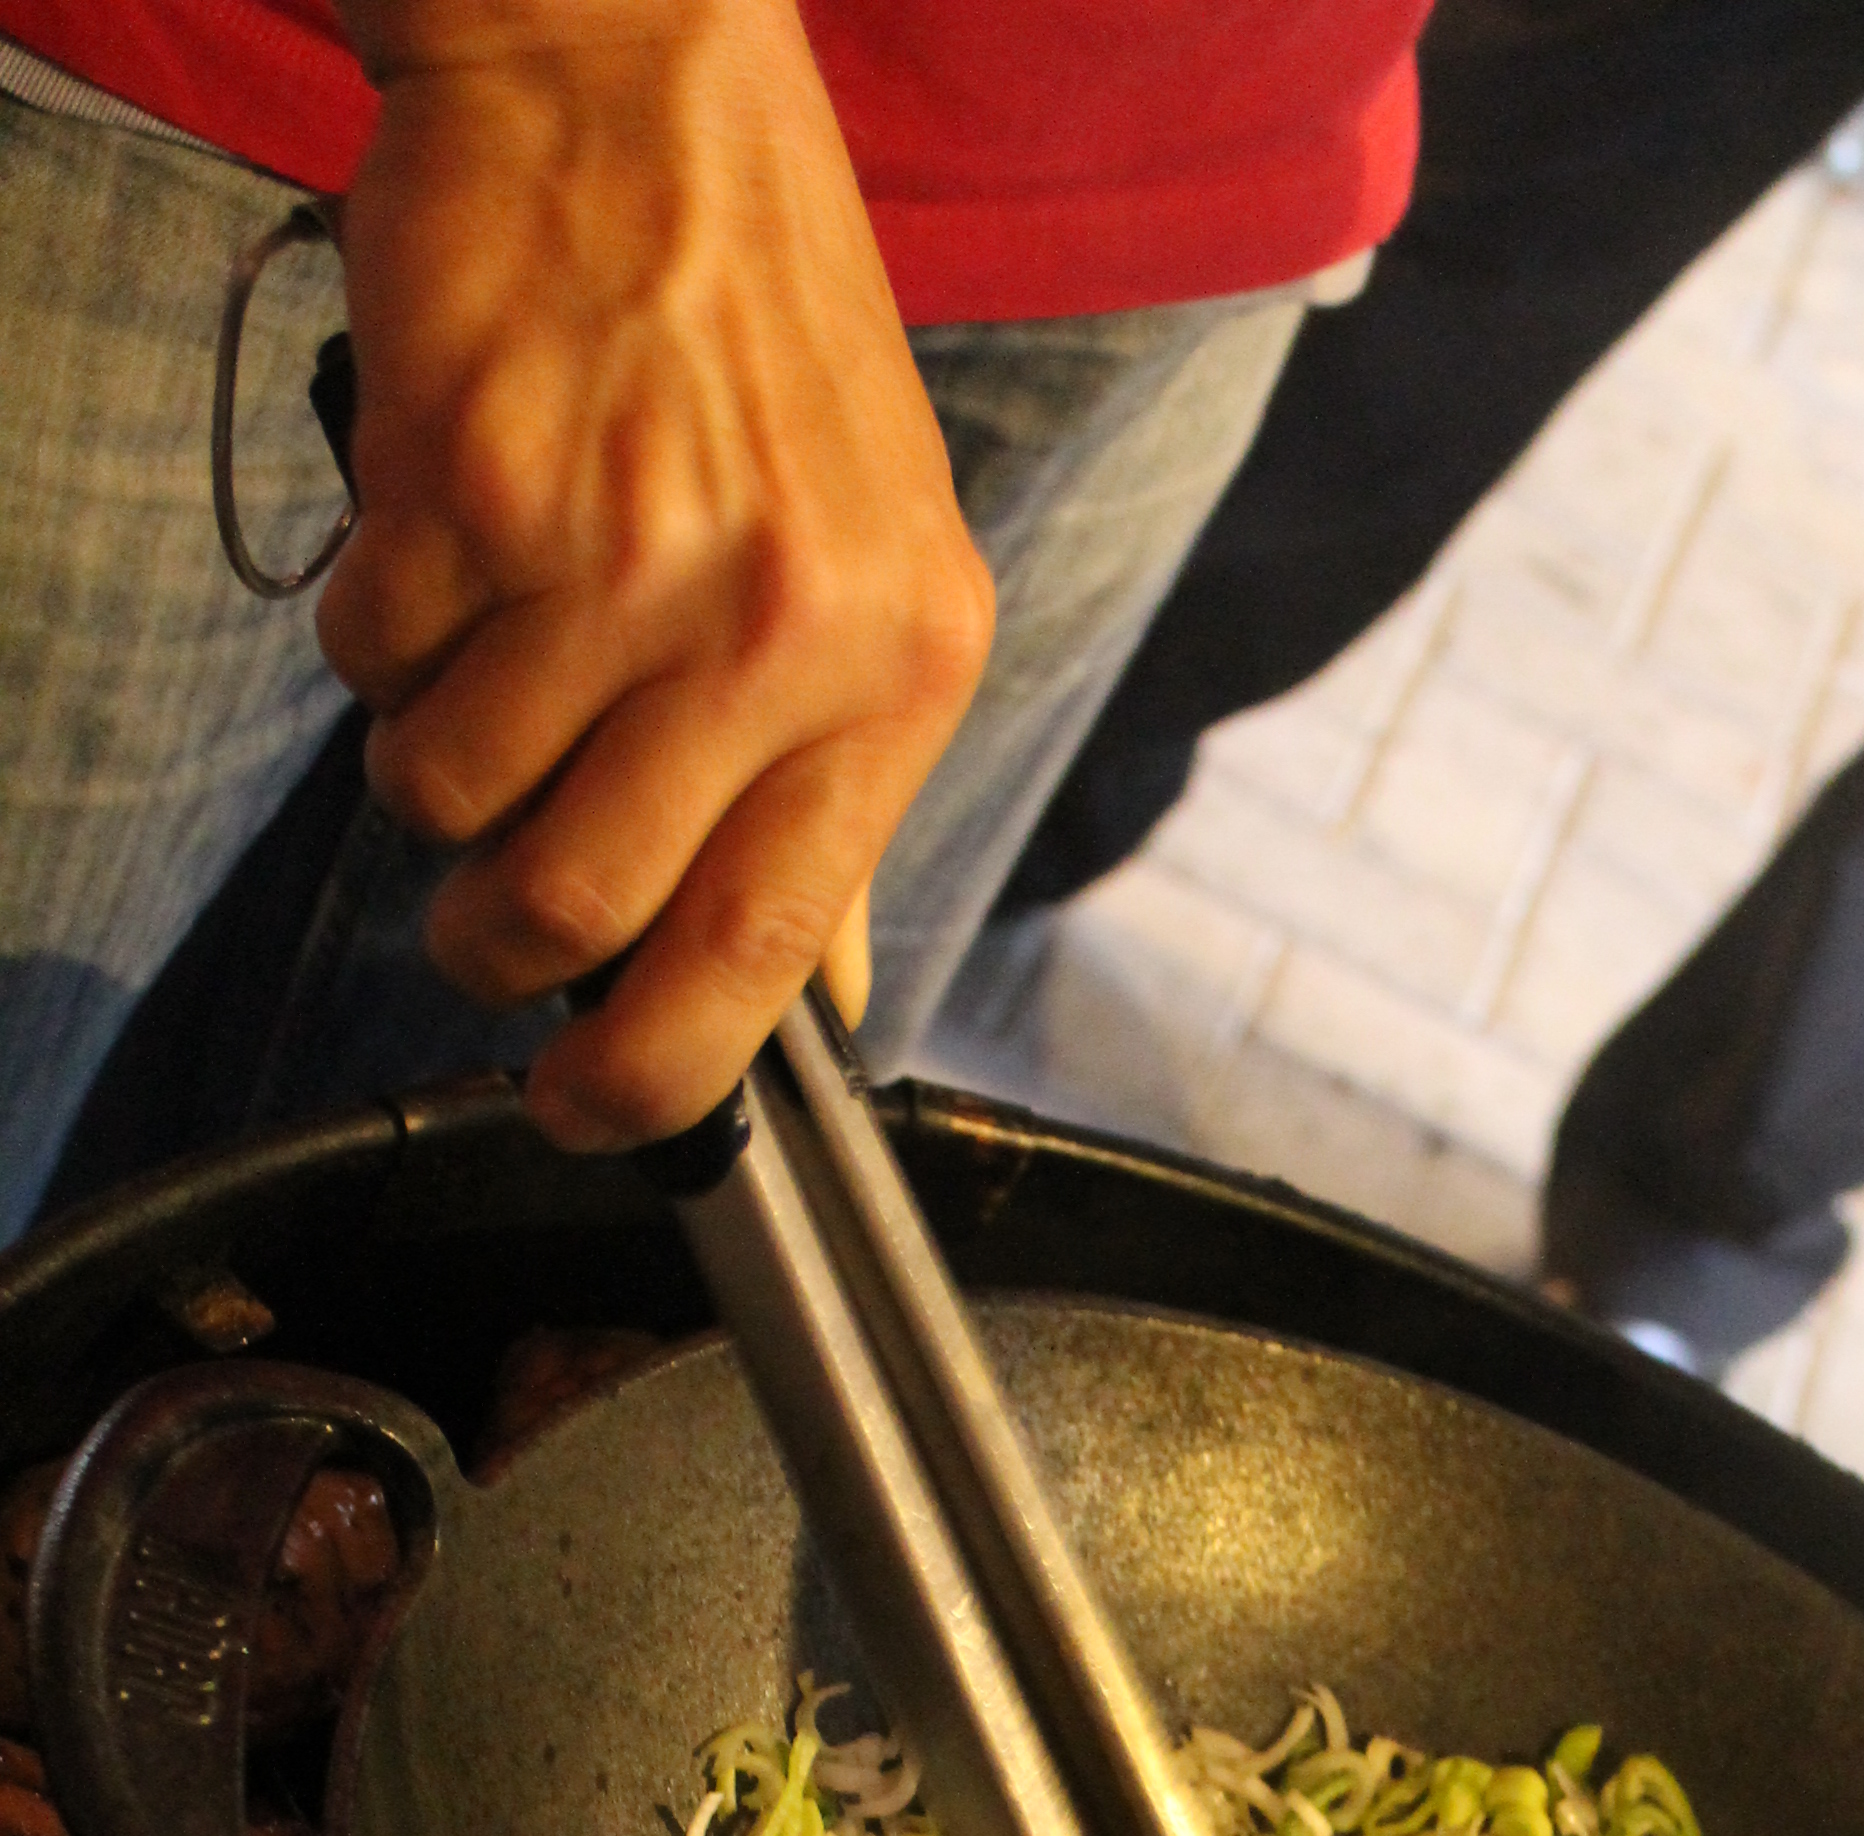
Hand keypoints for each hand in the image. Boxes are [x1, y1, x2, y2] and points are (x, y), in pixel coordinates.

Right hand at [317, 0, 988, 1144]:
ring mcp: (618, 550)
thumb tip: (817, 1002)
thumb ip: (833, 787)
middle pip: (571, 906)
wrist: (638, 75)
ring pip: (446, 792)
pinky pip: (370, 657)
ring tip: (487, 640)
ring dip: (432, 754)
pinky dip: (377, 626)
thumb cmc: (758, 331)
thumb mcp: (876, 564)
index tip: (583, 1110)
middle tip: (480, 896)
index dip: (651, 1076)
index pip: (767, 957)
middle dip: (493, 935)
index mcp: (898, 667)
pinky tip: (443, 535)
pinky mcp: (469, 481)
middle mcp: (774, 621)